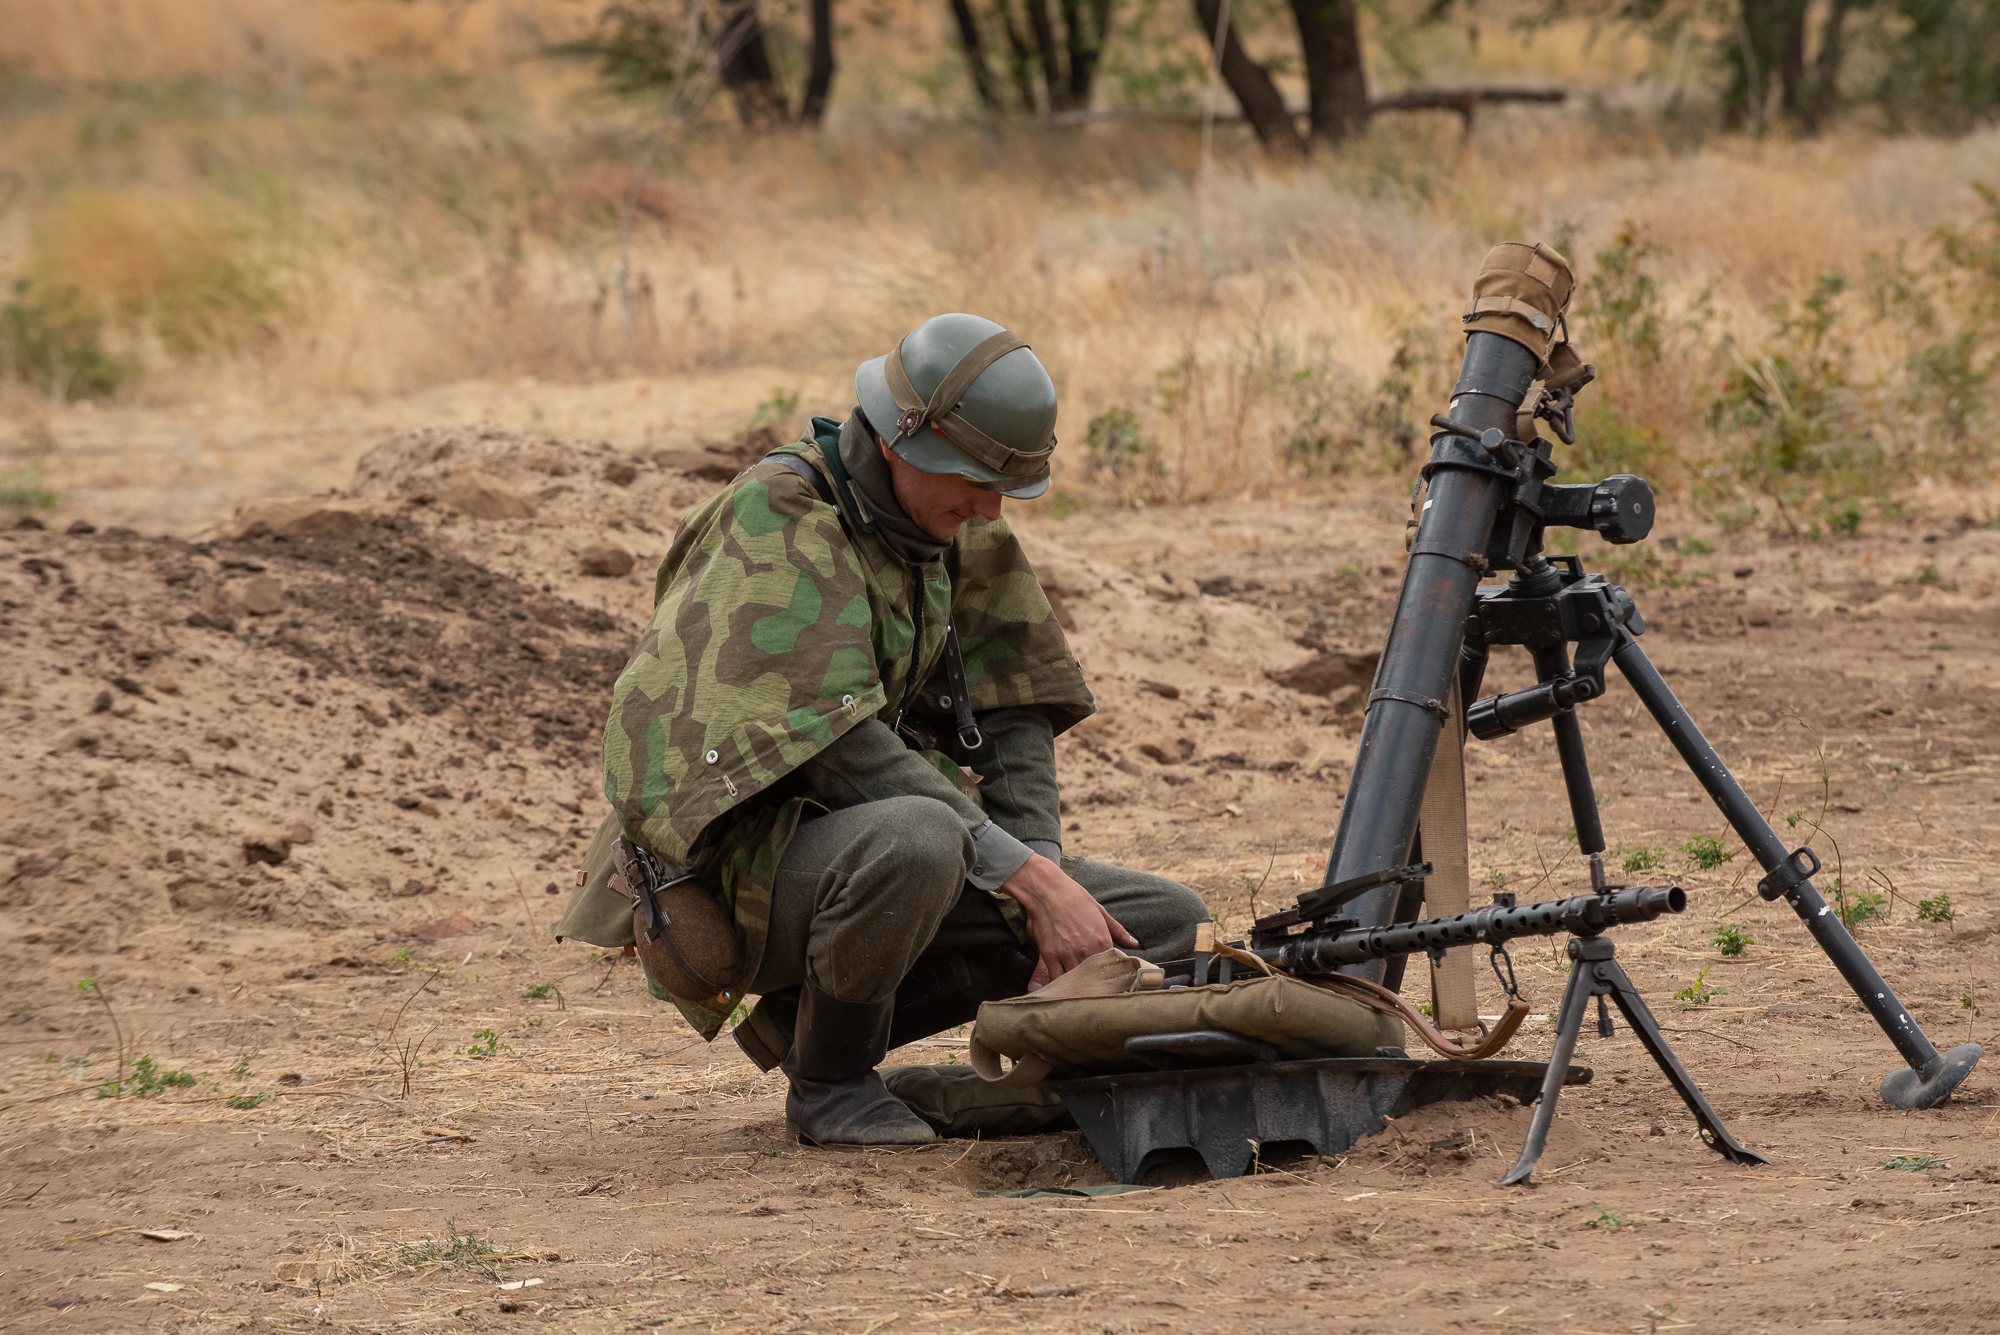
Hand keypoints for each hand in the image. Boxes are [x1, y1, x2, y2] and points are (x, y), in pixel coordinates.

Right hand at [999, 854, 1137, 989]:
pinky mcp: (1050, 956)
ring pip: (1076, 982)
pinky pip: (1056, 979)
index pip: (1112, 968)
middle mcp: (1087, 950)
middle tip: (1096, 993)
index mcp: (1102, 940)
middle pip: (1095, 979)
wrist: (1048, 890)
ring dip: (1078, 988)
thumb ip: (1118, 930)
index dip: (1111, 976)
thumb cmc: (1074, 897)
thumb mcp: (1100, 911)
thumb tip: (1134, 943)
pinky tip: (1062, 989)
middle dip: (1095, 986)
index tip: (1111, 982)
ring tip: (1080, 993)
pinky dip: (1060, 986)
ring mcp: (1068, 954)